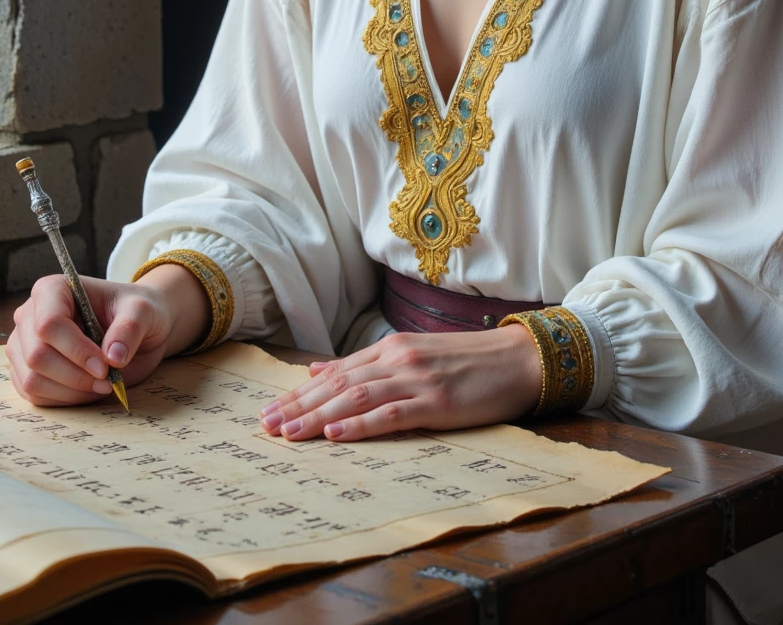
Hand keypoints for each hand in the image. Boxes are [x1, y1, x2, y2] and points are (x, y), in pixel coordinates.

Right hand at [6, 264, 209, 405]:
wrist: (133, 327)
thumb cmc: (133, 312)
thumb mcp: (142, 311)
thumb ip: (130, 328)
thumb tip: (113, 356)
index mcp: (52, 290)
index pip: (49, 323)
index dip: (76, 350)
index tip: (105, 366)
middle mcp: (30, 316)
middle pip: (37, 355)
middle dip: (75, 375)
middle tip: (107, 379)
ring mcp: (24, 345)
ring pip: (32, 380)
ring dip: (71, 390)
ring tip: (101, 384)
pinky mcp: (25, 371)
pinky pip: (34, 395)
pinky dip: (64, 399)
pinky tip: (87, 389)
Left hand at [259, 324, 541, 441]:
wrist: (517, 359)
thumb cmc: (467, 362)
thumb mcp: (413, 355)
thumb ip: (367, 364)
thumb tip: (318, 370)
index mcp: (391, 349)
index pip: (335, 373)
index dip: (299, 394)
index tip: (270, 410)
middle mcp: (398, 360)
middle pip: (338, 386)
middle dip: (299, 407)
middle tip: (265, 425)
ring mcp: (417, 381)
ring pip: (356, 399)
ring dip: (318, 417)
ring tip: (289, 433)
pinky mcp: (437, 403)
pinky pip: (391, 415)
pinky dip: (360, 424)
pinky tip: (337, 433)